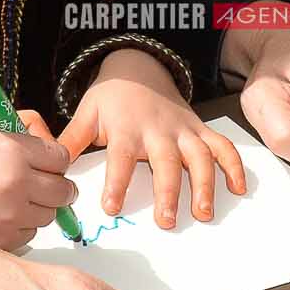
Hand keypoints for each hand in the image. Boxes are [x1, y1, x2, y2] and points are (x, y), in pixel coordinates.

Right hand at [0, 112, 75, 249]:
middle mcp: (15, 184)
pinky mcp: (3, 239)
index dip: (55, 159)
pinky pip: (30, 233)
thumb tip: (55, 145)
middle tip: (40, 181)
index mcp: (12, 150)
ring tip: (12, 195)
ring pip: (49, 215)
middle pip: (64, 191)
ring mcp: (10, 215)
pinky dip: (21, 224)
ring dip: (38, 206)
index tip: (47, 160)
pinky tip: (1, 212)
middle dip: (56, 184)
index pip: (61, 158)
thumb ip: (28, 127)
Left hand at [58, 50, 246, 227]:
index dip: (116, 182)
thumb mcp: (85, 114)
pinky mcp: (199, 130)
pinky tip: (238, 188)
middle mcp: (157, 131)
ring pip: (199, 156)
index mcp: (126, 130)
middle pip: (165, 162)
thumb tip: (51, 166)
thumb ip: (70, 142)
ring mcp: (182, 130)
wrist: (137, 68)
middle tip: (167, 221)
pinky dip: (234, 165)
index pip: (120, 159)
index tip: (111, 206)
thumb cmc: (110, 98)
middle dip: (167, 192)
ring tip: (203, 212)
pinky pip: (221, 146)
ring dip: (204, 184)